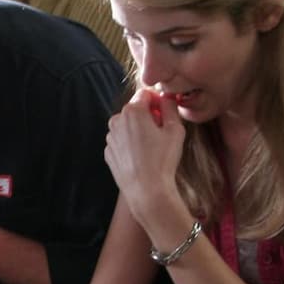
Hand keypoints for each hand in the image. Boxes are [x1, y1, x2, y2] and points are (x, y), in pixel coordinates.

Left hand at [104, 89, 184, 223]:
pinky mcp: (109, 152)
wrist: (146, 190)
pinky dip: (131, 144)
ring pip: (128, 126)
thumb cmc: (162, 160)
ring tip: (152, 147)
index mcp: (132, 111)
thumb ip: (170, 107)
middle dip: (148, 116)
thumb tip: (166, 97)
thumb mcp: (175, 129)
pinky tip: (142, 157)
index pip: (146, 94)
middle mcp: (116, 121)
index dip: (158, 102)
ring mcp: (110, 138)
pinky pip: (122, 141)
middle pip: (135, 110)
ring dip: (139, 130)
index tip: (166, 114)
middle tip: (161, 133)